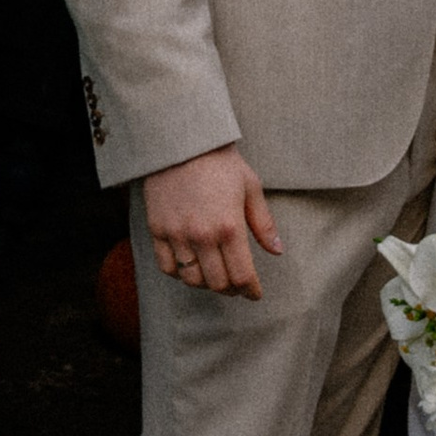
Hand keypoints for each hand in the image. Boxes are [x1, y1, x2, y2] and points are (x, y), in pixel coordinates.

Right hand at [144, 147, 283, 297]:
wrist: (181, 141)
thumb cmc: (220, 162)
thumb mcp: (250, 187)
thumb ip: (264, 224)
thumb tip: (277, 251)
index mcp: (229, 227)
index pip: (242, 276)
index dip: (251, 291)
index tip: (255, 293)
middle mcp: (202, 236)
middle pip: (218, 284)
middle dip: (232, 290)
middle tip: (238, 286)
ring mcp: (177, 234)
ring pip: (192, 280)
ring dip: (206, 284)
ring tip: (215, 277)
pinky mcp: (157, 230)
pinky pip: (167, 267)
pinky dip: (180, 274)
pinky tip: (190, 267)